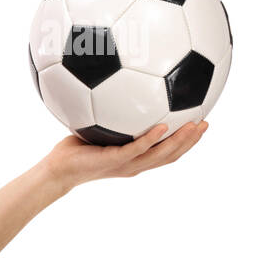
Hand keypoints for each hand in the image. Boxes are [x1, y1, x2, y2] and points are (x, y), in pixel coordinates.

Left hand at [44, 120, 208, 191]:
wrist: (57, 169)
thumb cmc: (75, 151)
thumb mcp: (99, 131)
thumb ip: (113, 118)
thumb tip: (118, 94)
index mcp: (135, 160)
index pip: (167, 154)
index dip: (186, 143)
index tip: (201, 125)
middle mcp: (134, 165)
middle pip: (171, 156)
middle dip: (191, 141)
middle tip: (207, 123)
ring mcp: (125, 164)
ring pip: (160, 155)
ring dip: (180, 140)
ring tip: (195, 125)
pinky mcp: (113, 160)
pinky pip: (136, 149)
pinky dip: (151, 139)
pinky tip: (164, 126)